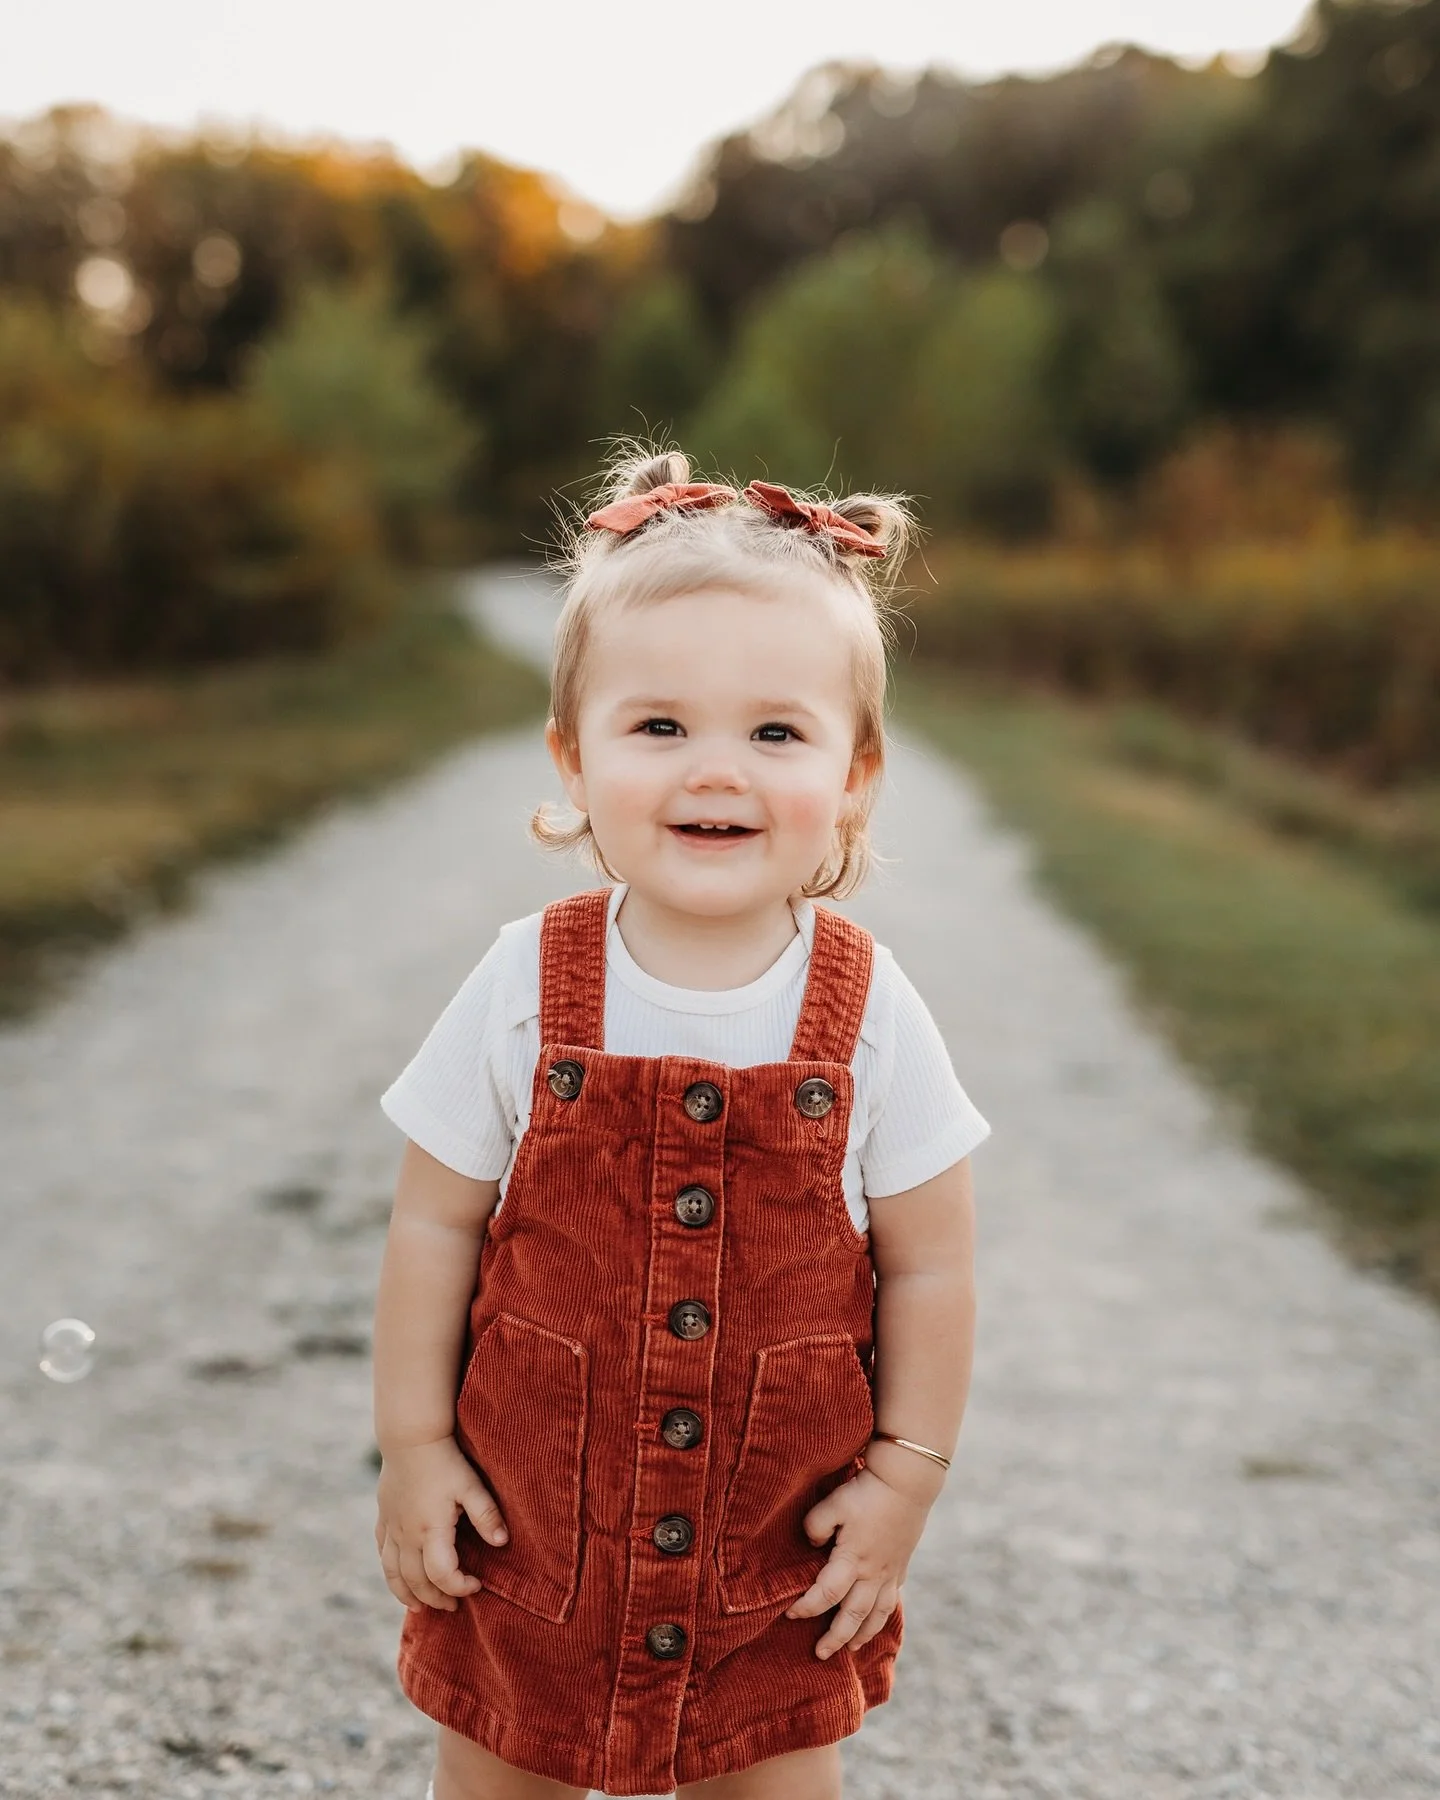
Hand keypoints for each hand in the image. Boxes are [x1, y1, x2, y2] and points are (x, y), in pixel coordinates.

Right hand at [374, 1436, 507, 1613]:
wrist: (410, 1437)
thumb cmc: (445, 1460)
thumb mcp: (471, 1485)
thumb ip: (486, 1514)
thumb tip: (502, 1542)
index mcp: (430, 1530)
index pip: (441, 1575)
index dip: (459, 1587)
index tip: (477, 1584)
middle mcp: (407, 1535)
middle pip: (417, 1582)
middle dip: (436, 1598)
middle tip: (453, 1606)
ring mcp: (392, 1529)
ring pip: (394, 1575)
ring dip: (408, 1595)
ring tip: (422, 1607)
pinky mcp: (383, 1520)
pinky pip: (383, 1556)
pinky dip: (392, 1575)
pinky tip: (401, 1580)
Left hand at [784, 1463, 931, 1658]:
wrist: (907, 1481)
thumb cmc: (866, 1491)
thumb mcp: (833, 1503)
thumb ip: (815, 1526)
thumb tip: (812, 1545)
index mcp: (852, 1559)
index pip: (825, 1594)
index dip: (806, 1606)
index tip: (790, 1613)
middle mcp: (873, 1572)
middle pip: (853, 1615)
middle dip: (835, 1637)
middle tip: (820, 1654)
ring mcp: (890, 1571)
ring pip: (876, 1614)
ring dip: (862, 1634)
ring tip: (851, 1648)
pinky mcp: (901, 1565)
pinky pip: (891, 1600)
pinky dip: (882, 1616)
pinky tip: (875, 1619)